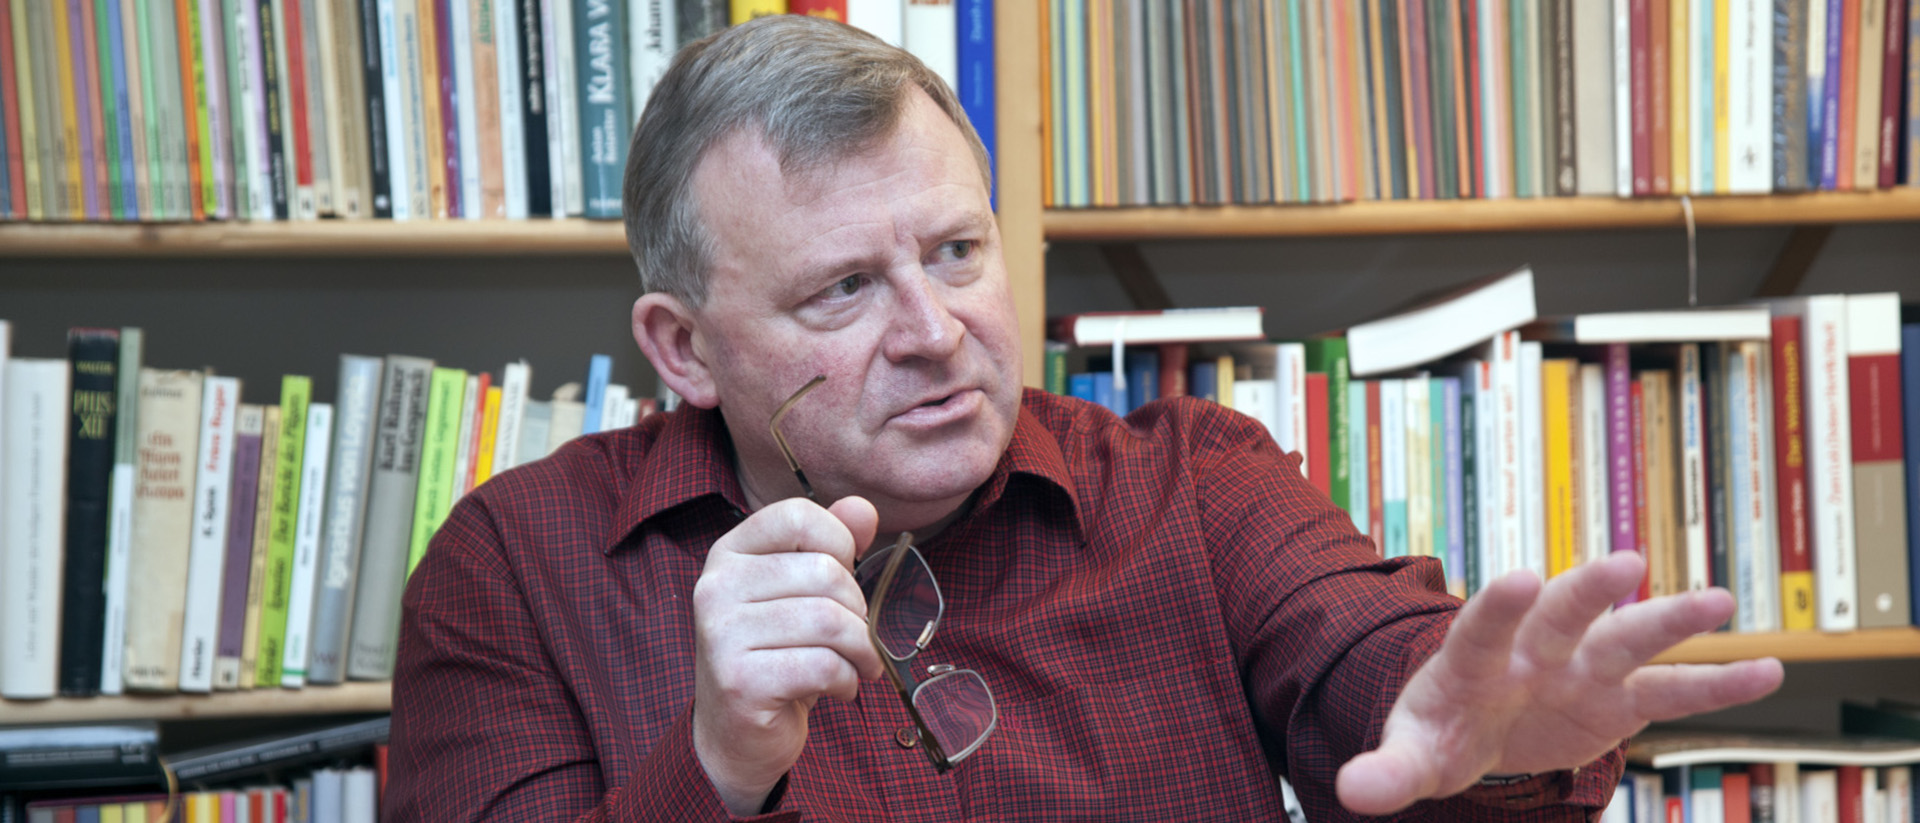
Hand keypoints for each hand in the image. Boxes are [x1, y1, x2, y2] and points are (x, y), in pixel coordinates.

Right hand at [690, 496, 884, 815]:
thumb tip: (864, 509)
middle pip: (825, 573)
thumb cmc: (778, 655)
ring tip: (859, 664)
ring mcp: (721, 634)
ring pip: (829, 621)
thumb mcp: (803, 594)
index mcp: (729, 553)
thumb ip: (832, 546)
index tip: (845, 580)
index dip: (839, 545)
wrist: (736, 735)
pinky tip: (840, 689)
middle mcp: (716, 586)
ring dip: (862, 650)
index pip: (798, 516)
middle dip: (858, 610)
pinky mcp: (739, 681)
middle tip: (856, 637)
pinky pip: (823, 666)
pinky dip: (848, 680)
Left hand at [1335, 550, 1784, 814]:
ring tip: (1718, 599)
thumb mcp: (1411, 757)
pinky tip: (1767, 671)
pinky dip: (1717, 684)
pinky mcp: (1619, 700)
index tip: (1521, 578)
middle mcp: (1531, 652)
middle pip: (1561, 617)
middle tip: (1624, 565)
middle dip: (1588, 593)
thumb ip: (1387, 772)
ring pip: (1626, 640)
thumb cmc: (1439, 735)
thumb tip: (1353, 792)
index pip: (1480, 630)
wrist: (1474, 730)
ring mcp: (1580, 670)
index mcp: (1471, 662)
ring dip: (1667, 621)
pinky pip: (1672, 692)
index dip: (1498, 606)